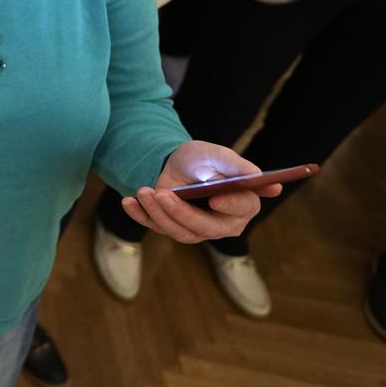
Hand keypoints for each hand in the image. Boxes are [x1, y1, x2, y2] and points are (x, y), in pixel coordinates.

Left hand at [118, 142, 276, 244]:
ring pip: (178, 231)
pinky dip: (140, 215)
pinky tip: (128, 202)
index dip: (229, 204)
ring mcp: (197, 229)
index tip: (215, 197)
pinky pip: (156, 227)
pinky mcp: (173, 228)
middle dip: (181, 212)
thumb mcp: (217, 155)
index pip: (240, 208)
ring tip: (142, 190)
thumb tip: (257, 176)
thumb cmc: (203, 159)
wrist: (176, 164)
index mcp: (243, 204)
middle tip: (162, 193)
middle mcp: (223, 223)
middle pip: (205, 227)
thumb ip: (236, 165)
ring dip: (157, 212)